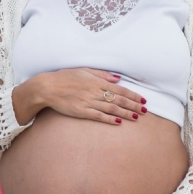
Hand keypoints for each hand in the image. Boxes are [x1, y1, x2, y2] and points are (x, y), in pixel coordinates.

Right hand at [13, 67, 146, 125]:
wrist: (47, 88)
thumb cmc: (65, 77)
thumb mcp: (85, 71)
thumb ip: (102, 75)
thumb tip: (118, 78)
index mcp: (97, 81)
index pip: (120, 90)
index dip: (133, 95)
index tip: (143, 100)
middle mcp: (95, 92)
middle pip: (118, 100)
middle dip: (133, 105)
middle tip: (145, 110)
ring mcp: (88, 102)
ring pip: (111, 109)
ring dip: (125, 113)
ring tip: (136, 117)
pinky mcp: (81, 112)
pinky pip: (98, 116)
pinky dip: (109, 119)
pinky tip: (119, 122)